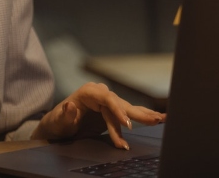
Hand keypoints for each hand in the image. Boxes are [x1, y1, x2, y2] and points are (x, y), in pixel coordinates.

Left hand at [31, 82, 164, 149]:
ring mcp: (106, 102)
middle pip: (121, 103)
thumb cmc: (57, 123)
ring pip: (127, 109)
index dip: (118, 111)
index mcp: (87, 92)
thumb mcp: (58, 122)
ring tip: (162, 119)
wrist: (57, 126)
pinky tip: (156, 118)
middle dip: (137, 114)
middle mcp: (99, 94)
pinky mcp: (111, 111)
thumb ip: (65, 115)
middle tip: (154, 120)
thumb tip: (71, 106)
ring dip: (144, 116)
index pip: (106, 99)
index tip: (127, 124)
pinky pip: (127, 114)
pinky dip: (141, 117)